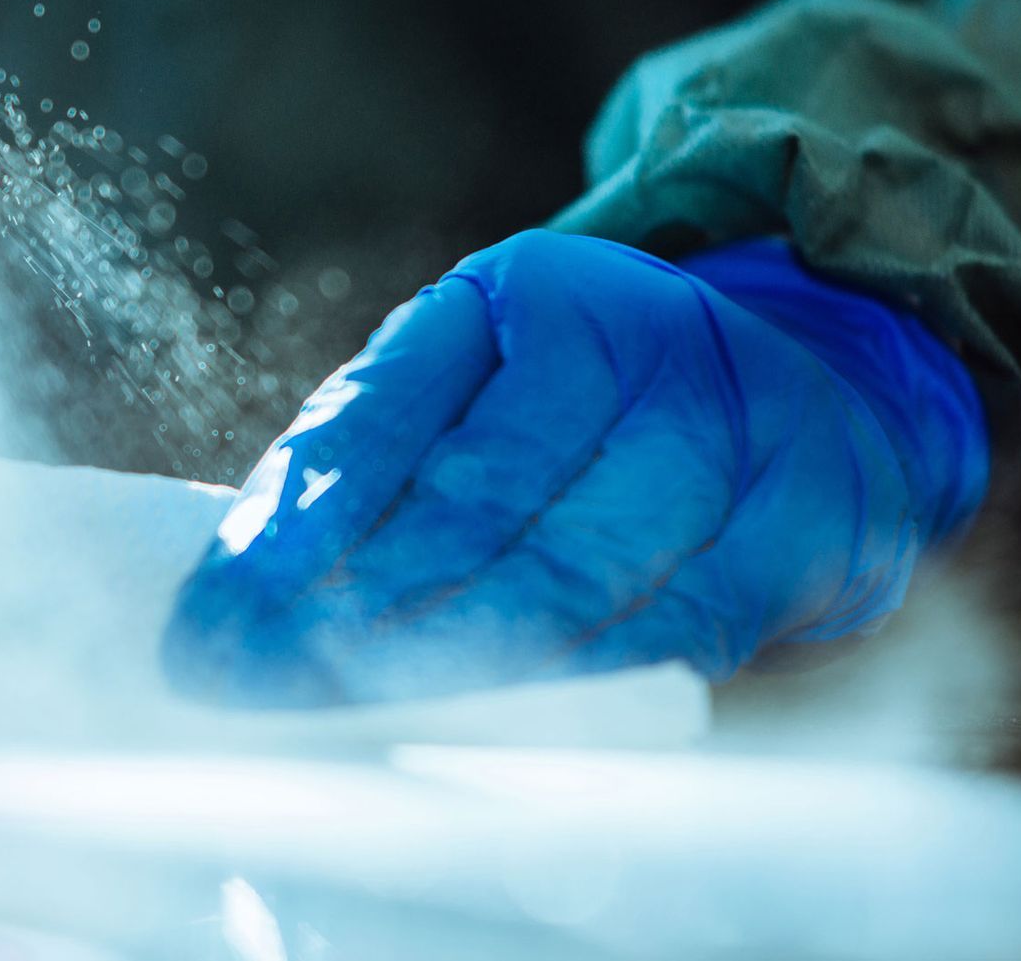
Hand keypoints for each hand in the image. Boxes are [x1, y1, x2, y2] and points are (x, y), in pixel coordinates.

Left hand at [163, 231, 988, 706]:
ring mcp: (723, 424)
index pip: (379, 415)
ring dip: (448, 662)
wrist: (810, 391)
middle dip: (350, 615)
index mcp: (516, 294)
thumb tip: (248, 580)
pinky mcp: (796, 527)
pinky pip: (669, 630)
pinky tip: (491, 726)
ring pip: (567, 567)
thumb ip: (375, 465)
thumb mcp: (480, 392)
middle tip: (258, 690)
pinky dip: (572, 687)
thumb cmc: (592, 414)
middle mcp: (624, 336)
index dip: (293, 527)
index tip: (210, 621)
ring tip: (345, 719)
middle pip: (470, 498)